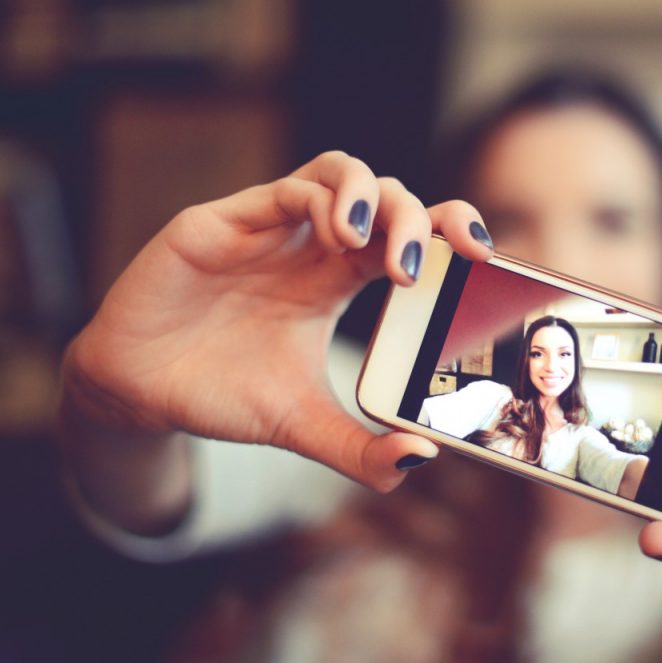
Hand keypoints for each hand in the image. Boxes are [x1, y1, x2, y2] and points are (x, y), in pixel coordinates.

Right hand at [63, 151, 491, 491]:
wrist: (142, 392)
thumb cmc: (225, 395)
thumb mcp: (301, 427)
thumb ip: (358, 449)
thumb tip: (420, 459)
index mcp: (338, 281)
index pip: (407, 237)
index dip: (450, 233)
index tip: (487, 257)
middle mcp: (312, 246)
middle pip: (385, 198)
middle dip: (423, 217)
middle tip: (448, 258)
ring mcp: (270, 228)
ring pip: (339, 173)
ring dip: (375, 198)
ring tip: (384, 250)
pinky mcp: (222, 222)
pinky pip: (284, 191)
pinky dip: (321, 204)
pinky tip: (337, 240)